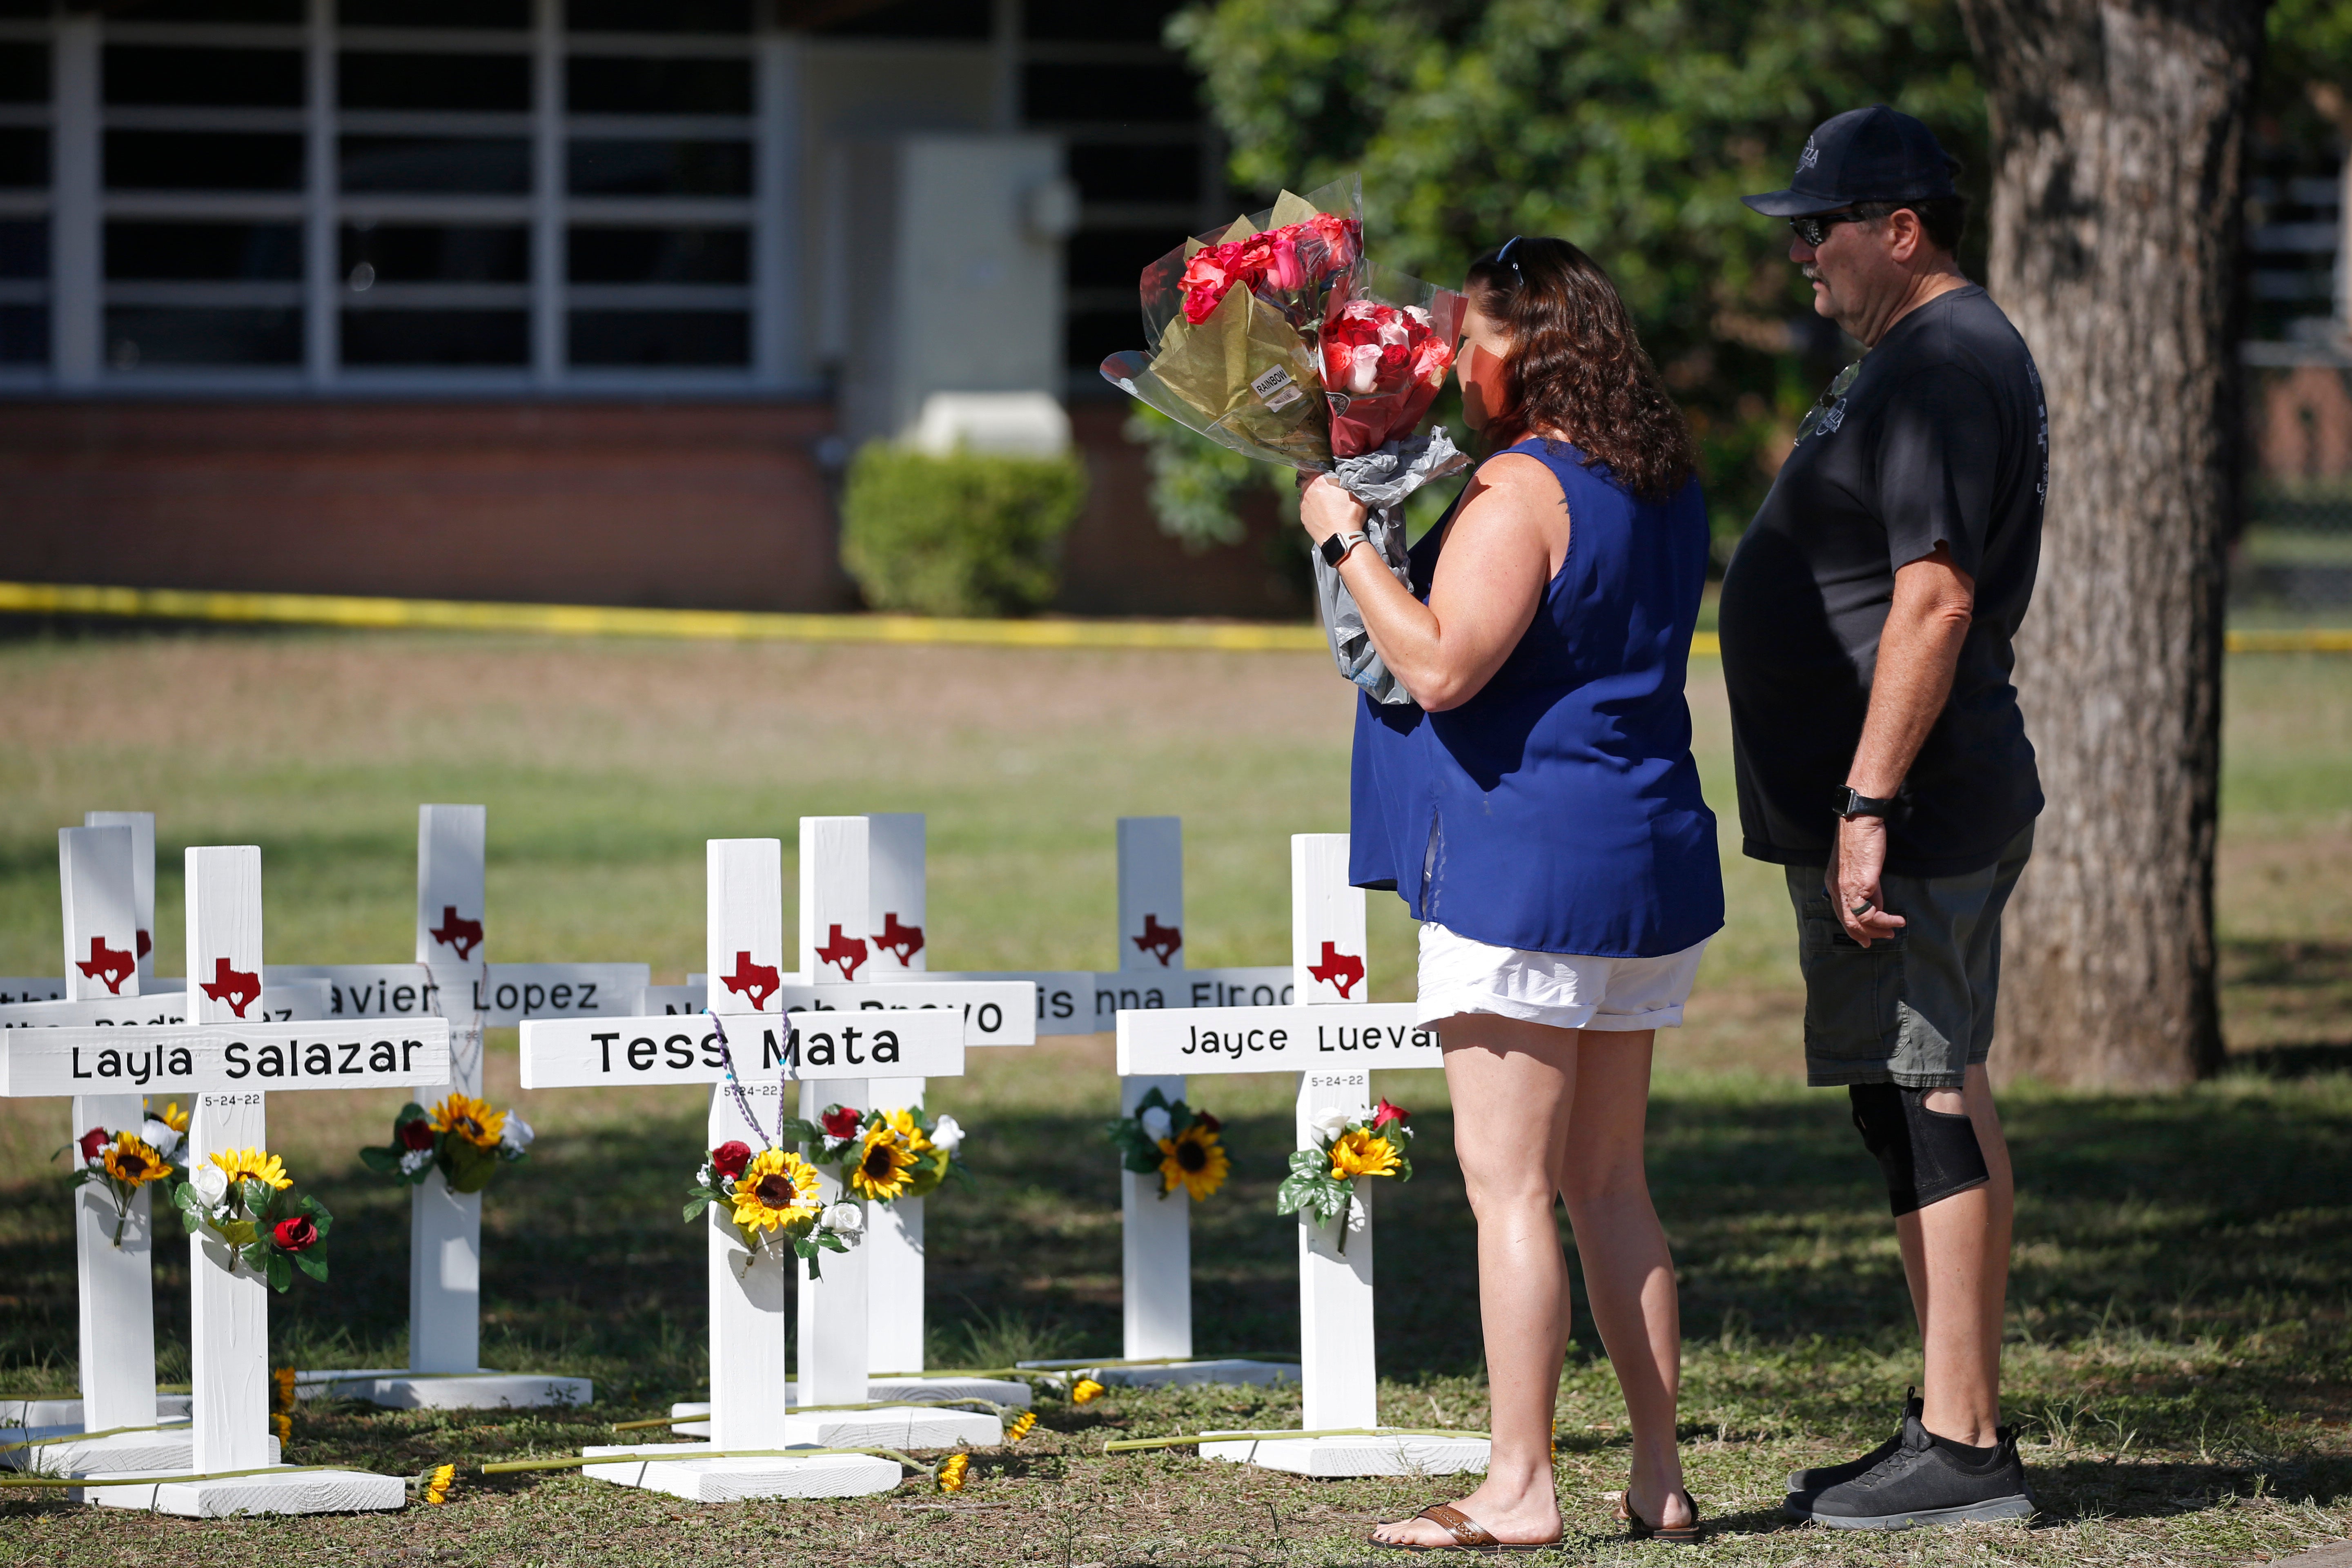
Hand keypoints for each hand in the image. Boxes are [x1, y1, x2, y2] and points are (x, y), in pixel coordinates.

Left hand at [1296, 472, 1367, 544]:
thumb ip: (1344, 481)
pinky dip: (1313, 511)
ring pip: (1306, 496)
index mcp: (1319, 480)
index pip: (1311, 468)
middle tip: (1326, 490)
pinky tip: (1323, 515)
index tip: (1323, 475)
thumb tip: (1342, 477)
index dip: (1318, 471)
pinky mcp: (1303, 518)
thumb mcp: (1354, 492)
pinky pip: (1307, 510)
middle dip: (1314, 484)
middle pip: (1307, 482)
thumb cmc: (1349, 515)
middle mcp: (1307, 491)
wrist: (1342, 538)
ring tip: (1326, 505)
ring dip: (1313, 498)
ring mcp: (1303, 505)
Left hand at [1827, 815, 1906, 946]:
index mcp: (1834, 884)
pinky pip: (1869, 913)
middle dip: (1865, 935)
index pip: (1841, 914)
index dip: (1853, 929)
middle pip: (1847, 922)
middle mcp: (1837, 889)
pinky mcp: (1860, 885)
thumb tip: (1878, 905)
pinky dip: (1884, 920)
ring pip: (1858, 921)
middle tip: (1882, 939)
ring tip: (1893, 930)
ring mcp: (1847, 889)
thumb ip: (1869, 888)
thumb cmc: (1862, 840)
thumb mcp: (1863, 868)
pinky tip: (1896, 919)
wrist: (1860, 822)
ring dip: (1878, 929)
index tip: (1867, 939)